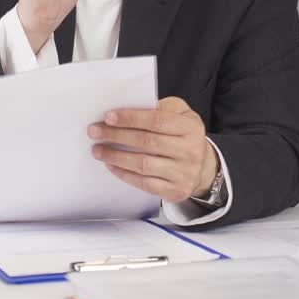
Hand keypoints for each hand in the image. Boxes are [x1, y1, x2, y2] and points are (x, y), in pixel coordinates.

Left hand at [88, 97, 217, 203]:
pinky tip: (111, 166)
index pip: (157, 120)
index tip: (108, 117)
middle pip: (147, 142)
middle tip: (95, 132)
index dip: (131, 118)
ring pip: (143, 164)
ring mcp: (184, 173)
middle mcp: (190, 150)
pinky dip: (124, 174)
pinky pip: (145, 183)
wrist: (203, 166)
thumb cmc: (184, 135)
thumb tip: (128, 109)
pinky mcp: (175, 191)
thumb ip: (159, 107)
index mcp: (191, 127)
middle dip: (116, 136)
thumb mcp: (180, 113)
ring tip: (98, 150)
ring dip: (115, 156)